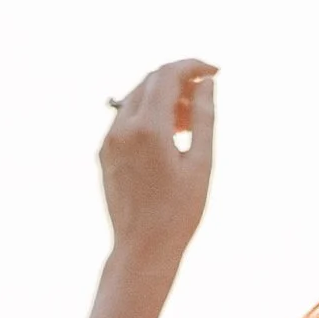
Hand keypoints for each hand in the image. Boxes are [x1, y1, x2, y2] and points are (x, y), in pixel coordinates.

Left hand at [99, 58, 217, 268]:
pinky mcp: (104, 153)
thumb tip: (207, 84)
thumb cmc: (179, 214)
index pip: (168, 75)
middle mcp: (123, 127)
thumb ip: (204, 119)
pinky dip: (148, 117)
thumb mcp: (201, 165)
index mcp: (149, 128)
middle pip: (151, 81)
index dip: (193, 66)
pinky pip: (126, 120)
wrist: (143, 250)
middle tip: (204, 102)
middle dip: (180, 82)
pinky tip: (168, 141)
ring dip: (165, 100)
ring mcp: (109, 140)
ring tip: (189, 127)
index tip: (214, 72)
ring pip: (137, 98)